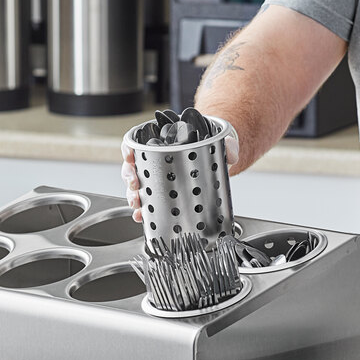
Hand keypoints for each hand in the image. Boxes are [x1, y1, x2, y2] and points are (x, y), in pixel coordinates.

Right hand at [120, 135, 240, 222]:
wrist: (214, 160)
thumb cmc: (209, 147)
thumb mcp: (219, 142)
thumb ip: (228, 146)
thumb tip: (231, 151)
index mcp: (161, 145)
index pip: (135, 144)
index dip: (128, 150)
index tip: (130, 156)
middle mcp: (153, 161)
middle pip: (132, 168)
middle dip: (130, 178)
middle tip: (136, 185)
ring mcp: (156, 179)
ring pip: (136, 188)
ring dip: (133, 197)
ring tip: (137, 205)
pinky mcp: (161, 195)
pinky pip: (147, 203)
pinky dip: (143, 211)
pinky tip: (142, 217)